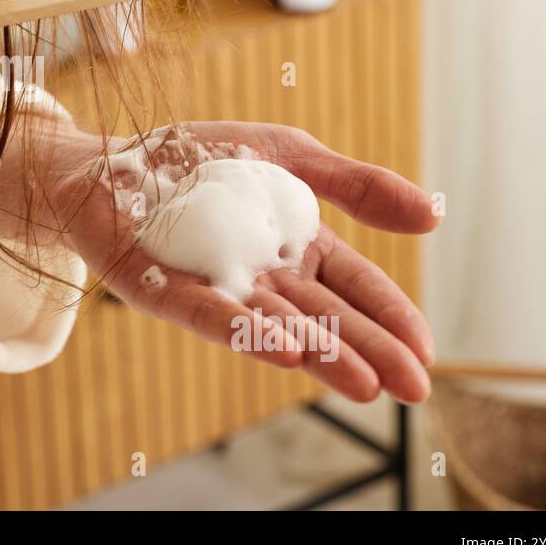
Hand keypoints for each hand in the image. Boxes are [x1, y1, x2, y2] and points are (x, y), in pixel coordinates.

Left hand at [55, 122, 437, 402]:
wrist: (111, 157)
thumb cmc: (202, 158)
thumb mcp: (290, 155)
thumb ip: (355, 184)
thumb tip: (434, 214)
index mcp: (296, 248)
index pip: (355, 288)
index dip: (391, 318)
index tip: (427, 354)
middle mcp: (261, 278)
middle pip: (324, 317)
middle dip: (370, 352)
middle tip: (413, 389)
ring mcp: (215, 287)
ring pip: (275, 325)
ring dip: (320, 353)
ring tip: (363, 383)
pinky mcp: (164, 290)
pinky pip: (208, 313)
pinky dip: (245, 331)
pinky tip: (284, 352)